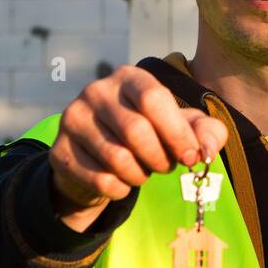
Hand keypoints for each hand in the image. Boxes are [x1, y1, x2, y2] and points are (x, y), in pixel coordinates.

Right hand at [47, 66, 227, 228]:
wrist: (99, 158)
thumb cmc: (150, 135)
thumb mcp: (181, 128)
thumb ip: (206, 132)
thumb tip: (207, 150)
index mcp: (129, 78)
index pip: (154, 99)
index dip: (177, 133)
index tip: (191, 157)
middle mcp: (96, 91)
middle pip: (136, 132)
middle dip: (160, 158)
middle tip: (166, 167)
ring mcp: (73, 119)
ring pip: (118, 159)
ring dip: (140, 175)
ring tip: (142, 170)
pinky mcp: (60, 151)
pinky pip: (101, 180)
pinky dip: (121, 189)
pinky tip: (121, 181)